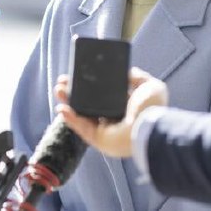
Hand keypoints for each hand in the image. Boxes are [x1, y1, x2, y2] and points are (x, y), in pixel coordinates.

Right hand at [54, 67, 168, 157]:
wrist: (150, 127)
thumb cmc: (152, 108)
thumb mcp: (150, 85)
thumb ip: (138, 77)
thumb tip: (127, 71)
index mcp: (124, 106)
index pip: (102, 95)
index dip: (89, 85)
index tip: (78, 75)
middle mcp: (113, 118)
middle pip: (88, 104)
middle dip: (73, 93)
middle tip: (63, 82)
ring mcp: (105, 130)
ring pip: (81, 115)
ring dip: (68, 103)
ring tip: (58, 90)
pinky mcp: (99, 140)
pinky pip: (81, 129)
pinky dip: (70, 119)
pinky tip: (62, 109)